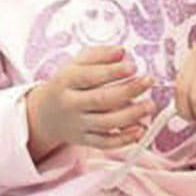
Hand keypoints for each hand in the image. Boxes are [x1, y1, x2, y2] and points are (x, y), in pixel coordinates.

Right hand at [26, 46, 153, 157]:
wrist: (46, 114)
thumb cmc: (68, 84)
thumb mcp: (77, 63)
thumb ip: (99, 55)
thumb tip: (121, 52)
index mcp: (66, 81)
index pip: (90, 76)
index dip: (113, 72)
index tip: (133, 66)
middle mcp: (71, 104)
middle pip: (101, 100)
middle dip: (128, 91)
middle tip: (149, 81)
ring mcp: (78, 124)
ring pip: (106, 123)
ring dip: (132, 115)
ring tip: (150, 105)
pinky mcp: (84, 140)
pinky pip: (106, 143)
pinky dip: (125, 139)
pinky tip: (141, 129)